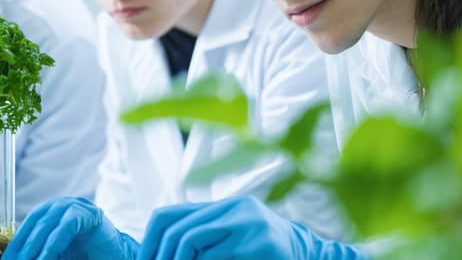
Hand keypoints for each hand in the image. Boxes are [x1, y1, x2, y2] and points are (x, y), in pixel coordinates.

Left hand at [2, 197, 138, 259]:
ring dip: (34, 246)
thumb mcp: (57, 253)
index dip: (14, 245)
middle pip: (34, 224)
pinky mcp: (87, 213)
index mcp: (49, 213)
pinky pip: (65, 227)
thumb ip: (41, 252)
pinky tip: (45, 258)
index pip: (26, 227)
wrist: (118, 255)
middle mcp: (59, 205)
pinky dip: (53, 244)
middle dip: (22, 247)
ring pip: (47, 224)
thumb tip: (19, 258)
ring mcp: (74, 205)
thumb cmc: (86, 255)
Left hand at [138, 195, 363, 259]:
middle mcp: (237, 210)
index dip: (148, 244)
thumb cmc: (266, 254)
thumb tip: (155, 252)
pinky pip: (216, 259)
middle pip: (180, 232)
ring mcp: (251, 227)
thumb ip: (204, 237)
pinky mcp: (261, 247)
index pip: (168, 217)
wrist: (313, 255)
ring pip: (194, 243)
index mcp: (225, 206)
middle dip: (163, 258)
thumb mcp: (234, 238)